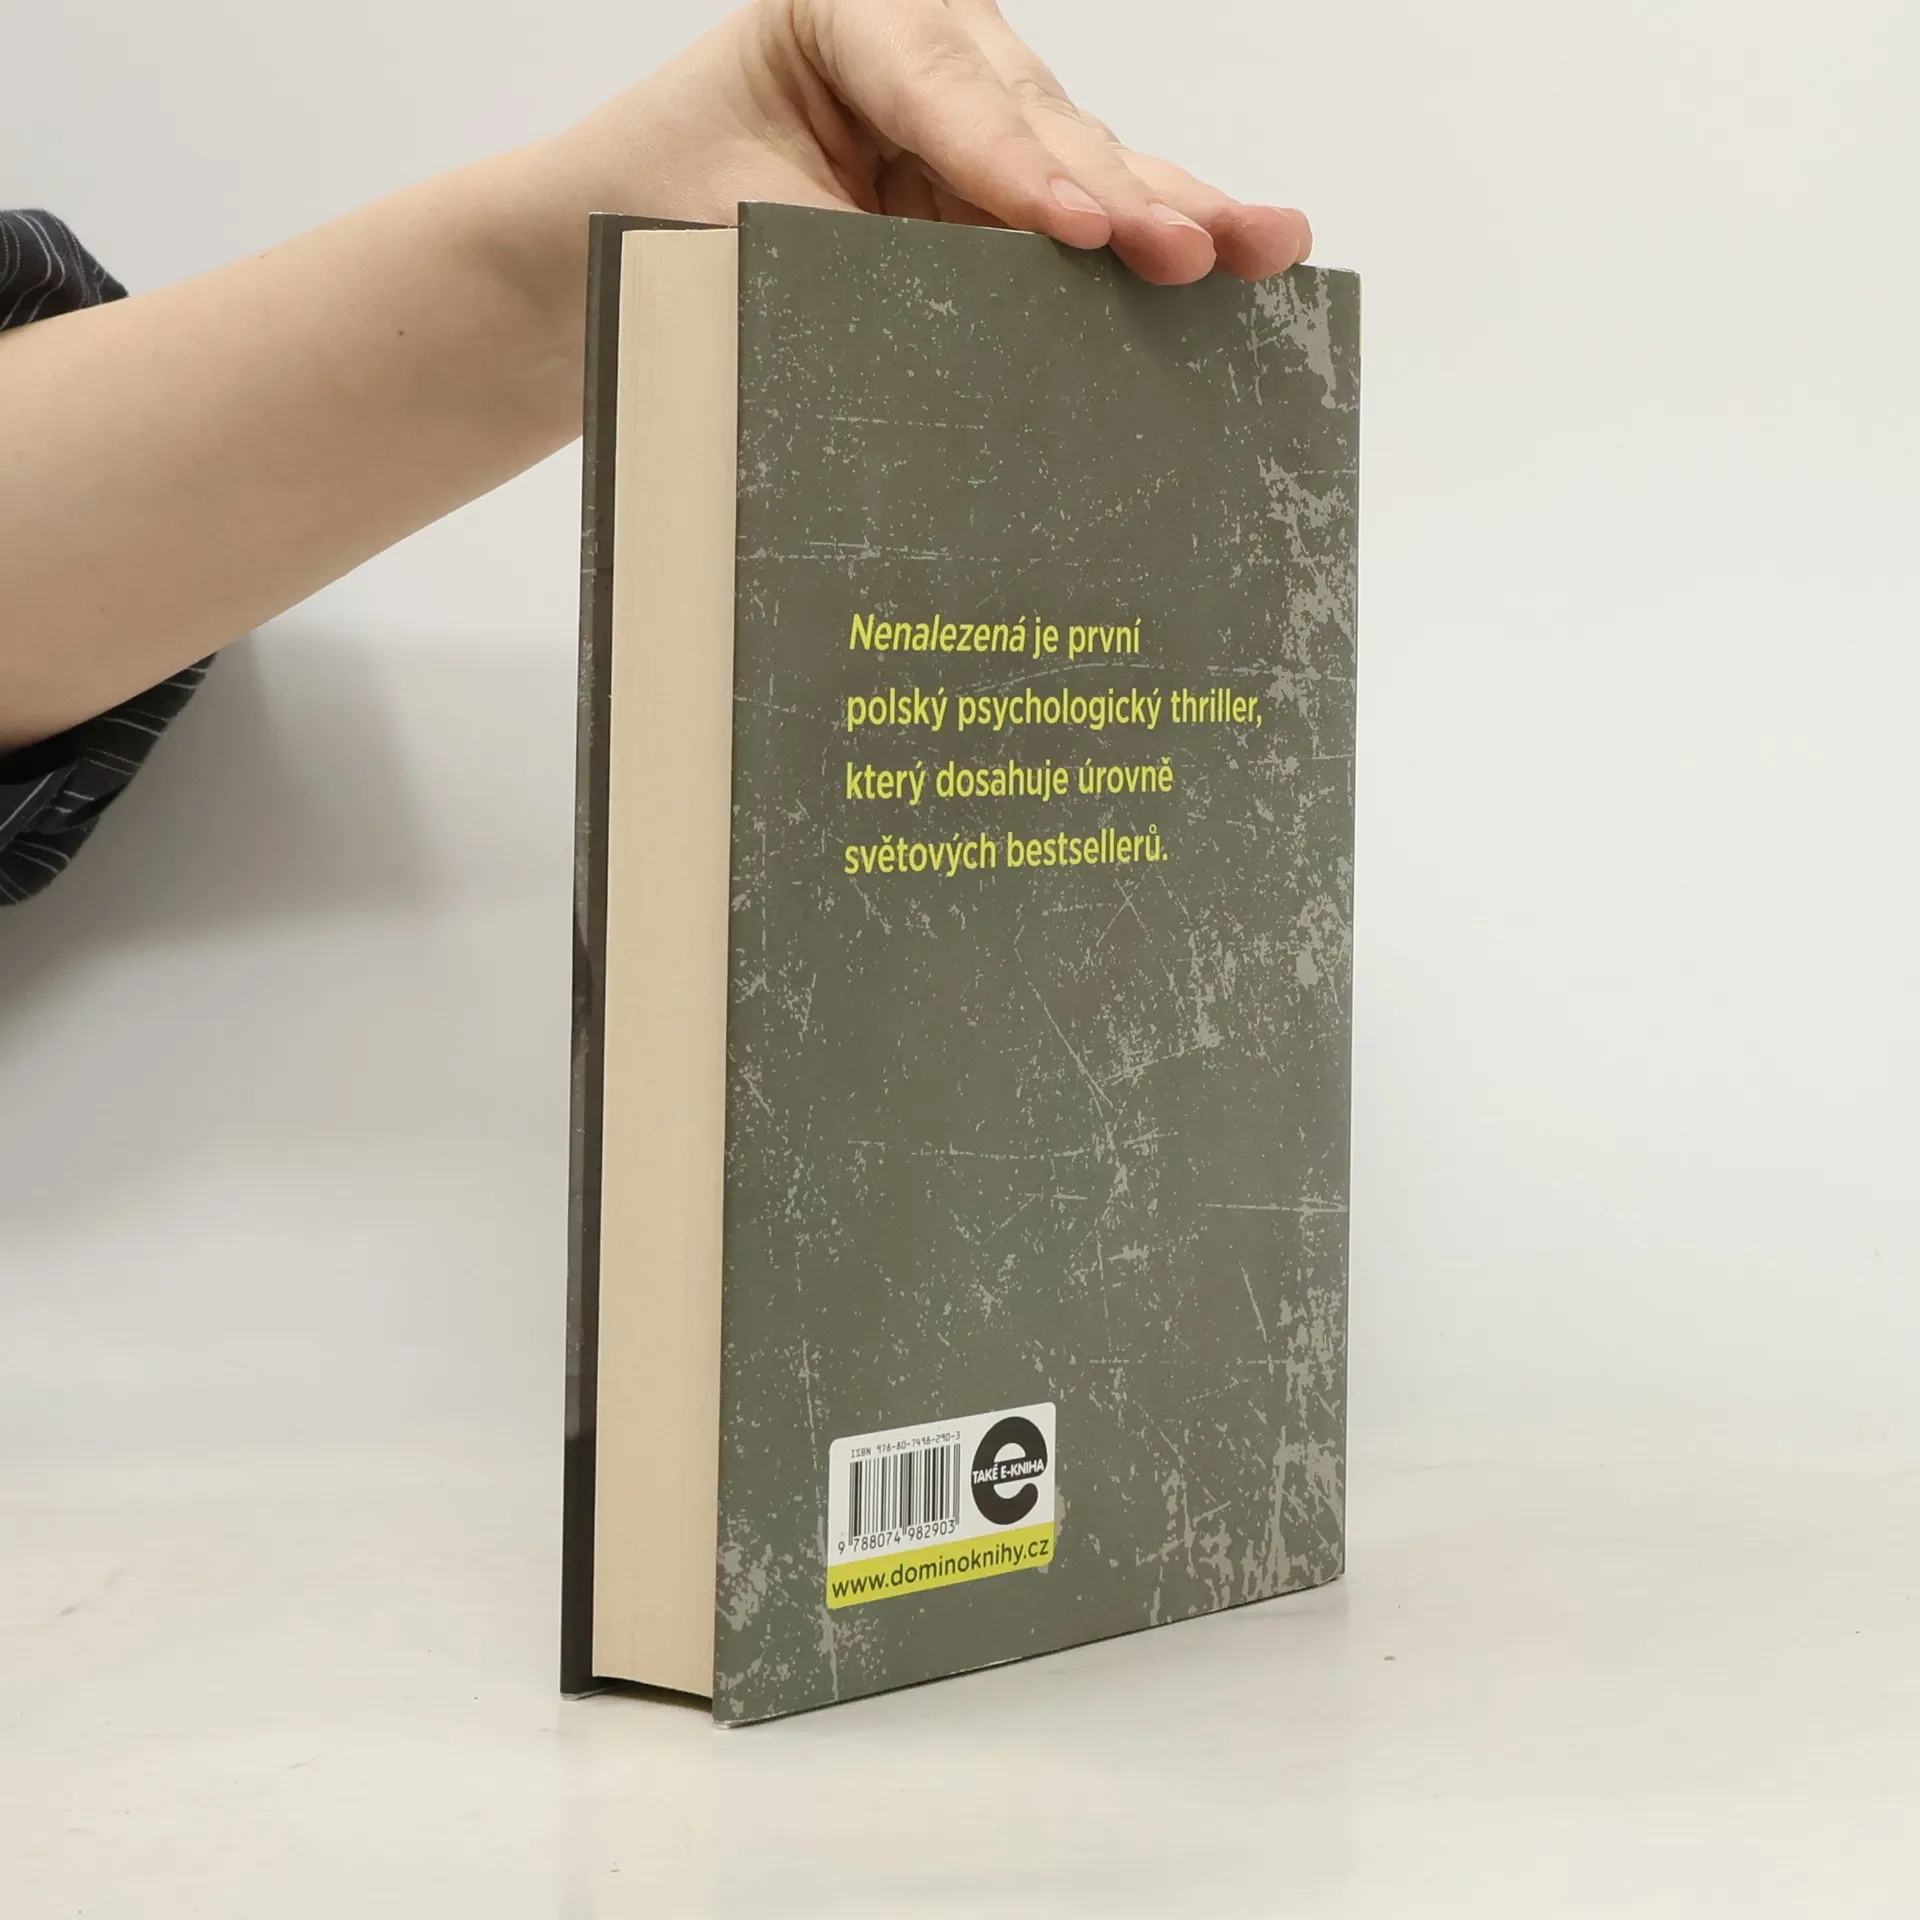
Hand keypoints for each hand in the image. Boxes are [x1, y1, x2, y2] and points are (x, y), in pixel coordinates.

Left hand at [550, 0, 1310, 284]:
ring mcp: (967, 115)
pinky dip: (1144, 240)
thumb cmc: (651, 215)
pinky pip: (1076, 211)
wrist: (599, 244)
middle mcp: (923, 47)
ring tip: (1264, 242)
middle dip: (1127, 194)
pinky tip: (1233, 251)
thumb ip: (855, 264)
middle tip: (1202, 248)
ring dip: (1170, 211)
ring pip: (1082, 160)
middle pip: (1040, 121)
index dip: (1017, 169)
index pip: (944, 94)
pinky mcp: (988, 187)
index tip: (1076, 231)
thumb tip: (969, 345)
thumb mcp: (739, 231)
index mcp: (843, 15)